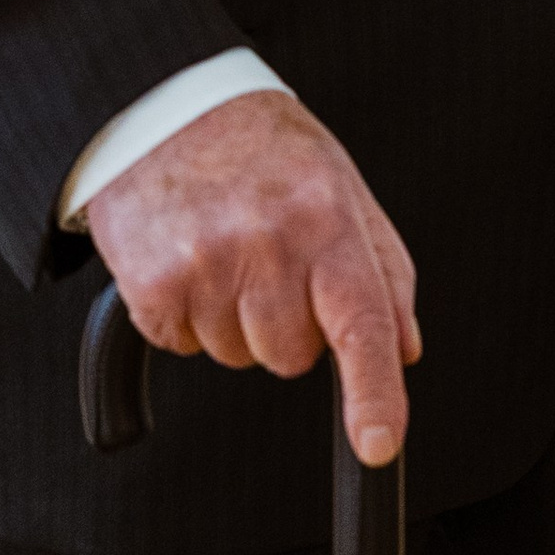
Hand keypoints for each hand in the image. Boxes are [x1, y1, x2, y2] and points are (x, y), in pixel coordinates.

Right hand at [87, 86, 421, 463]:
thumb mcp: (343, 188)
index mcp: (327, 218)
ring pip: (238, 357)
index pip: (363, 321)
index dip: (374, 393)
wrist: (166, 110)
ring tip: (226, 251)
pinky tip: (188, 259)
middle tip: (270, 262)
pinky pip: (181, 345)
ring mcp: (204, 264)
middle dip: (287, 326)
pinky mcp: (149, 284)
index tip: (378, 445)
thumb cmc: (264, 151)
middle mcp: (268, 242)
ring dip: (234, 321)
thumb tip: (405, 350)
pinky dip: (184, 317)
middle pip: (293, 357)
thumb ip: (384, 272)